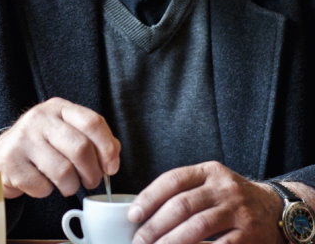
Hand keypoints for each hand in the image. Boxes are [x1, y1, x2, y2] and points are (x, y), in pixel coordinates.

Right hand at [0, 97, 119, 199]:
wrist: (0, 155)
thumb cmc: (41, 145)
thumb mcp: (64, 131)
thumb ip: (91, 137)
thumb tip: (114, 154)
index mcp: (58, 107)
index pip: (92, 121)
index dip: (108, 147)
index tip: (112, 167)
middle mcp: (40, 119)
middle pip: (81, 148)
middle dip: (92, 172)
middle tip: (91, 182)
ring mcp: (23, 140)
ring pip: (64, 171)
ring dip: (71, 186)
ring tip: (68, 184)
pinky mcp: (11, 164)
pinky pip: (42, 187)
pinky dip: (47, 192)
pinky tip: (43, 183)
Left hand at [127, 161, 284, 243]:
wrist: (274, 210)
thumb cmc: (232, 198)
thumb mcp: (212, 183)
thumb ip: (185, 192)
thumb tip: (146, 212)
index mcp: (209, 171)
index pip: (173, 179)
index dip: (150, 197)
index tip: (134, 215)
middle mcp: (223, 188)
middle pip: (182, 205)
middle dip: (156, 226)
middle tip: (139, 241)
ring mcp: (238, 212)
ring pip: (197, 227)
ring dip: (171, 243)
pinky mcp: (249, 236)